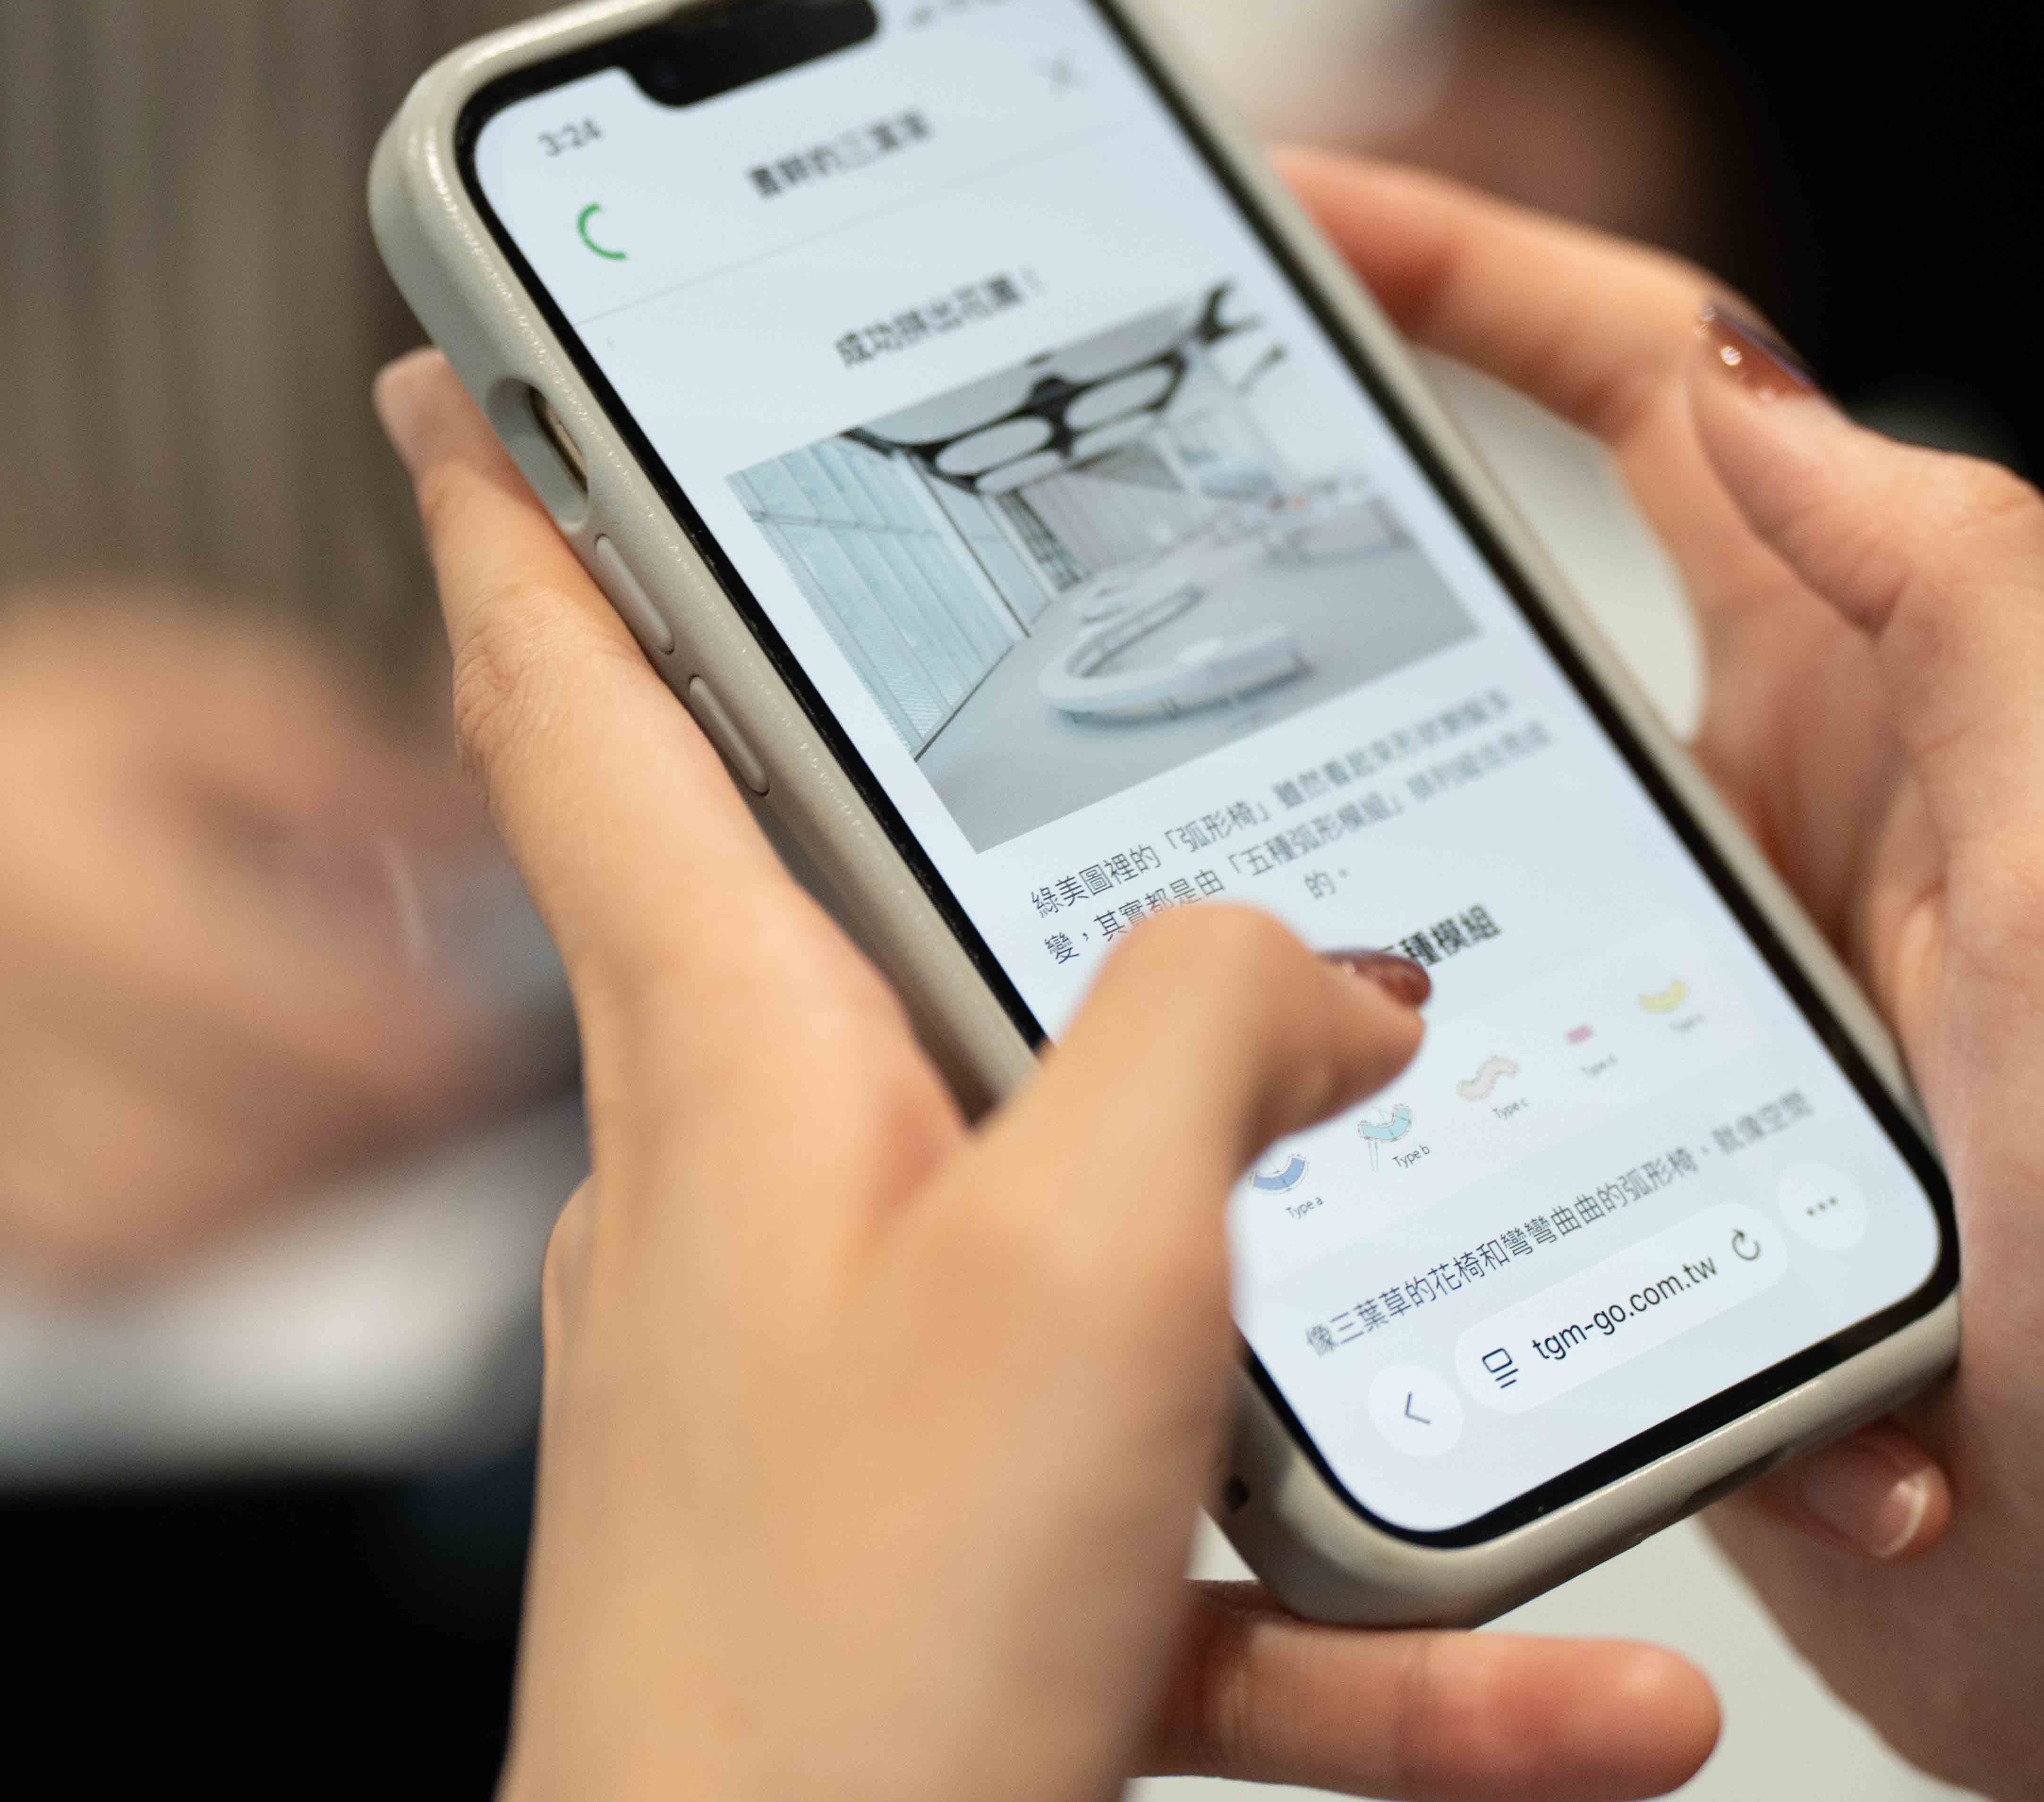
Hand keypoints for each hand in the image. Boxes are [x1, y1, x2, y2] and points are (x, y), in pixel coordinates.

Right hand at [0, 590, 527, 1279]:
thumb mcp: (141, 685)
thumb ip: (327, 749)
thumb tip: (498, 809)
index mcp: (91, 912)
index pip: (358, 1034)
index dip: (474, 1023)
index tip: (525, 980)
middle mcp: (51, 1067)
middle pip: (336, 1139)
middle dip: (424, 1083)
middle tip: (453, 1010)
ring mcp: (25, 1183)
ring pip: (276, 1214)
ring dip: (349, 1148)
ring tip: (343, 1051)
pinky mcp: (12, 1248)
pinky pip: (192, 1261)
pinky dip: (251, 1201)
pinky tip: (247, 1117)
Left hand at [377, 354, 1719, 1801]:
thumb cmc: (856, 1641)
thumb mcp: (1083, 1266)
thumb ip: (1214, 1039)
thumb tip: (1324, 968)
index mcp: (735, 1056)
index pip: (578, 703)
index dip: (514, 511)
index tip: (462, 373)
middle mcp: (767, 1190)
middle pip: (824, 916)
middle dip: (921, 794)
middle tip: (1020, 689)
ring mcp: (859, 1377)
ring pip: (1095, 1253)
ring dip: (1290, 1291)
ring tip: (1478, 1269)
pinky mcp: (958, 1553)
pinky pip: (1196, 1541)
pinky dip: (1374, 1621)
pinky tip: (1581, 1694)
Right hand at [1281, 150, 2043, 1800]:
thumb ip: (1969, 617)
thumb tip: (1768, 393)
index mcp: (1889, 717)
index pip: (1671, 408)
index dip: (1492, 279)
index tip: (1321, 206)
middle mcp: (1763, 820)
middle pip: (1512, 571)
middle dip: (1333, 466)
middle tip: (1133, 432)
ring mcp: (1667, 974)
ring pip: (1433, 796)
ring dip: (1295, 739)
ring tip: (1108, 712)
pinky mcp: (1601, 1131)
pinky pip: (1419, 1016)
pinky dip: (1325, 995)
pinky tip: (1213, 1012)